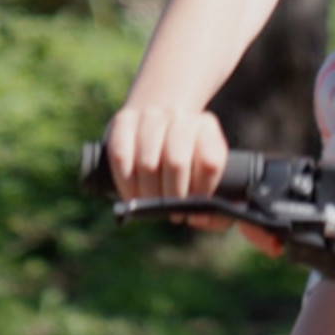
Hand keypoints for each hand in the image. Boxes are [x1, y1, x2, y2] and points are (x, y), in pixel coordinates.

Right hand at [101, 102, 231, 202]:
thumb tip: (201, 218)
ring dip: (148, 195)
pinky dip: (125, 185)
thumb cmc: (184, 165)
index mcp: (206, 127)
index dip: (202, 192)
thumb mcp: (204, 177)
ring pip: (148, 163)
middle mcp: (180, 117)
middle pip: (177, 163)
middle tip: (171, 213)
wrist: (153, 128)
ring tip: (151, 206)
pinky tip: (132, 196)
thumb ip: (213, 205)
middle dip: (172, 198)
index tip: (195, 210)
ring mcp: (150, 115)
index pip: (210, 161)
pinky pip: (121, 157)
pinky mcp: (124, 120)